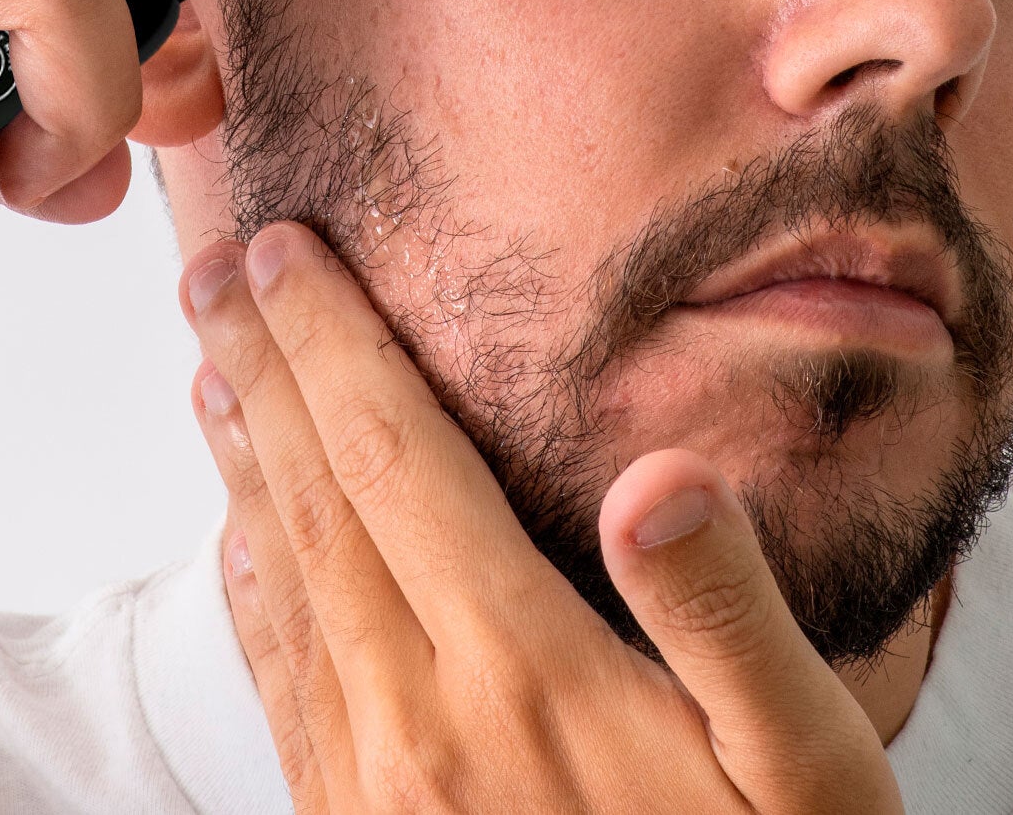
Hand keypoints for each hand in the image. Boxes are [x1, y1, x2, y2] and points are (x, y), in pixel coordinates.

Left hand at [182, 223, 904, 813]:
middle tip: (207, 272)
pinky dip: (250, 587)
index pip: (397, 458)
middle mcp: (417, 721)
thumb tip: (661, 483)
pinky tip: (239, 541)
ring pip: (284, 578)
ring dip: (242, 460)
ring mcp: (370, 788)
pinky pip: (283, 682)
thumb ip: (729, 625)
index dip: (336, 343)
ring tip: (207, 372)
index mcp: (519, 677)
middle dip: (262, 366)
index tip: (285, 252)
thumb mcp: (806, 782)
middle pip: (317, 496)